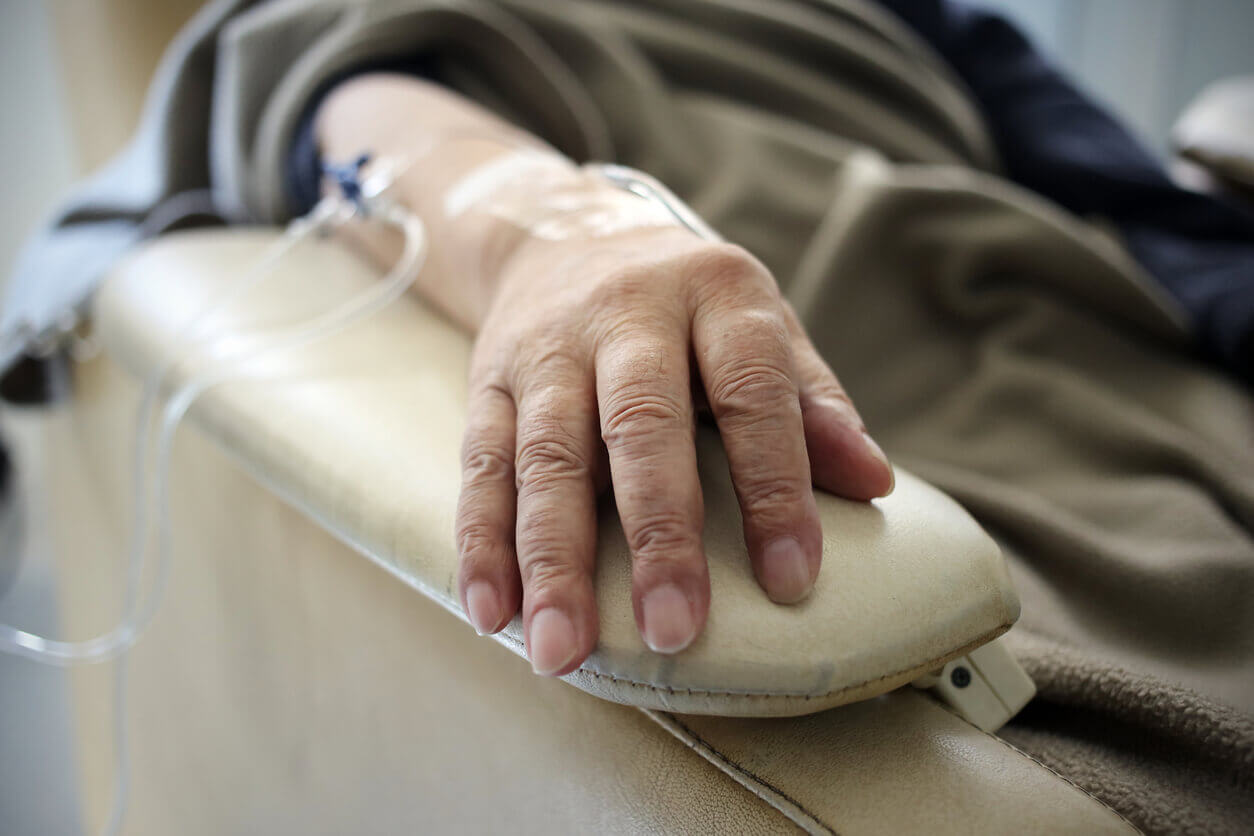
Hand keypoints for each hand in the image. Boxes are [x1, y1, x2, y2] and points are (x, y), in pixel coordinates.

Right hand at [455, 221, 893, 674]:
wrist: (566, 237)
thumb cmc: (689, 306)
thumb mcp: (761, 326)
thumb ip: (812, 402)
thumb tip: (875, 483)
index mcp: (715, 293)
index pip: (752, 392)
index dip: (775, 486)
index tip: (791, 580)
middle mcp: (626, 313)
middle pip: (640, 425)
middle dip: (657, 533)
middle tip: (672, 631)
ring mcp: (548, 347)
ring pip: (546, 455)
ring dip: (551, 558)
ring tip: (563, 650)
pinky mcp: (490, 380)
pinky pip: (481, 465)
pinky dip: (483, 542)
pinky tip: (494, 611)